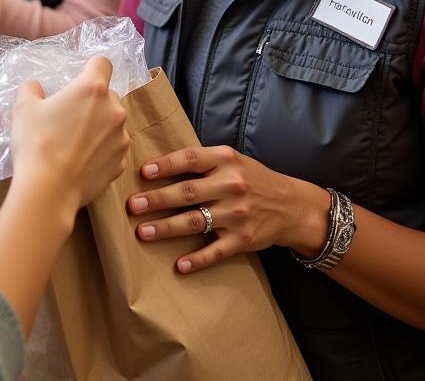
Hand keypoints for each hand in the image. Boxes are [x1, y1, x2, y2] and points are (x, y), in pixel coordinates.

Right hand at [11, 57, 128, 211]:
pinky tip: (80, 161)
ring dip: (98, 126)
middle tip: (69, 116)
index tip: (80, 78)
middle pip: (107, 95)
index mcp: (92, 88)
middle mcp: (114, 109)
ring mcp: (121, 138)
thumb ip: (31, 89)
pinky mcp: (121, 163)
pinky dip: (100, 150)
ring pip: (112, 123)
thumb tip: (35, 87)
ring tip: (74, 143)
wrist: (49, 191)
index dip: (91, 67)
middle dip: (92, 102)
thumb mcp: (23, 108)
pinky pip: (112, 148)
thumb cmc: (36, 143)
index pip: (102, 63)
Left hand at [127, 145, 329, 272]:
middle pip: (187, 192)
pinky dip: (197, 260)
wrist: (292, 205)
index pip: (189, 159)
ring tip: (142, 232)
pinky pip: (216, 251)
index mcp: (225, 160)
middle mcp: (231, 185)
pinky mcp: (243, 239)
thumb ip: (202, 162)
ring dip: (166, 228)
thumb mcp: (232, 159)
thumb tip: (159, 164)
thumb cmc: (252, 178)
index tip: (143, 173)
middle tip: (133, 205)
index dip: (165, 165)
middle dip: (157, 200)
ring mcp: (237, 214)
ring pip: (195, 221)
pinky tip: (179, 266)